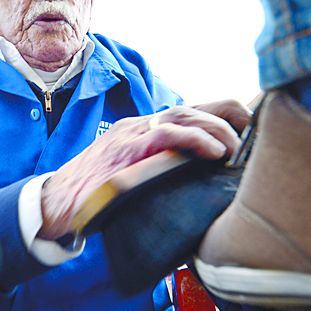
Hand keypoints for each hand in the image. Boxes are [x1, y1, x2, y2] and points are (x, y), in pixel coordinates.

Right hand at [38, 100, 251, 239]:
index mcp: (145, 131)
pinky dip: (196, 140)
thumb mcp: (135, 179)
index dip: (222, 117)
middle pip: (193, 108)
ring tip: (237, 147)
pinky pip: (167, 134)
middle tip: (252, 135)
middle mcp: (141, 125)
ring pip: (184, 115)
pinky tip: (215, 152)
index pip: (190, 112)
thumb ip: (162, 175)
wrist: (58, 203)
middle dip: (228, 116)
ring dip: (218, 128)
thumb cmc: (97, 196)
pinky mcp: (126, 148)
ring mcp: (132, 134)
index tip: (248, 132)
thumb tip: (199, 192)